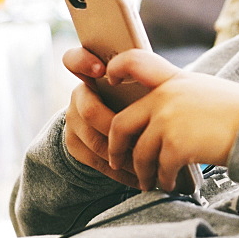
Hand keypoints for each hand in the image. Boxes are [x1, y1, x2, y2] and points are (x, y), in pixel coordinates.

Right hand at [61, 47, 140, 187]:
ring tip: (150, 164)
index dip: (83, 62)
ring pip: (95, 141)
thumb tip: (165, 77)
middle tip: (144, 137)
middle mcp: (79, 96)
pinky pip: (95, 161)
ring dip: (124, 155)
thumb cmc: (138, 99)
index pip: (74, 59)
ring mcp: (73, 122)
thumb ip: (145, 75)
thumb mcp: (139, 84)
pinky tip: (139, 177)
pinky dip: (120, 173)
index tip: (101, 69)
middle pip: (90, 111)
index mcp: (93, 75)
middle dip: (119, 128)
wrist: (116, 126)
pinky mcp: (73, 145)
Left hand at [105, 49, 238, 191]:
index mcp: (175, 79)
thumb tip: (164, 116)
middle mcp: (167, 96)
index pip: (136, 61)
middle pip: (122, 123)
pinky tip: (170, 185)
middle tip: (118, 162)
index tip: (109, 80)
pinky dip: (163, 180)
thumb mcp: (207, 91)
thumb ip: (182, 97)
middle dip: (117, 148)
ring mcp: (169, 119)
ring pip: (139, 153)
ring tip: (148, 182)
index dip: (116, 68)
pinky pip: (159, 168)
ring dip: (142, 173)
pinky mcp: (177, 144)